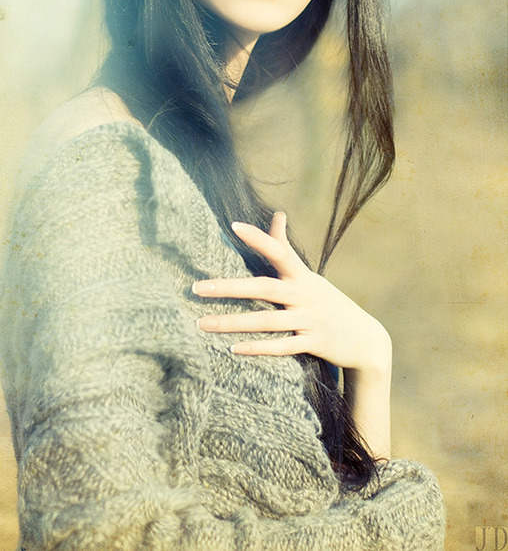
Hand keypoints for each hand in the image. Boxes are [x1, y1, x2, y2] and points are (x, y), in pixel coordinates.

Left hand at [193, 212, 391, 377]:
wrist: (367, 340)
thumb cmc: (328, 302)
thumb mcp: (309, 275)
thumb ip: (287, 248)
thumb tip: (277, 213)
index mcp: (302, 276)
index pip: (279, 251)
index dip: (259, 238)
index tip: (233, 226)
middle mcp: (305, 295)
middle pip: (264, 288)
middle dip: (228, 287)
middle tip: (196, 287)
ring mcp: (310, 320)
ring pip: (267, 321)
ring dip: (233, 322)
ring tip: (202, 323)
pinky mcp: (314, 343)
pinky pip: (281, 347)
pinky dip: (258, 348)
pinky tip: (233, 349)